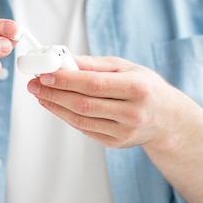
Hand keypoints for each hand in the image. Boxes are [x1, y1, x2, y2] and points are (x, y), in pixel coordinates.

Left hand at [27, 55, 177, 148]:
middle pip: (84, 104)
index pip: (94, 84)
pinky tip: (56, 105)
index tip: (45, 73)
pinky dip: (67, 116)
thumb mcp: (126, 68)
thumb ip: (94, 64)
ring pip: (81, 120)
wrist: (167, 119)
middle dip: (54, 93)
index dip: (66, 80)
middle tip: (35, 84)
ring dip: (56, 106)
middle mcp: (132, 112)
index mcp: (137, 88)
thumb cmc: (146, 88)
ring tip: (40, 94)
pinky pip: (85, 129)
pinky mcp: (116, 143)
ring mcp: (124, 131)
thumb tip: (64, 59)